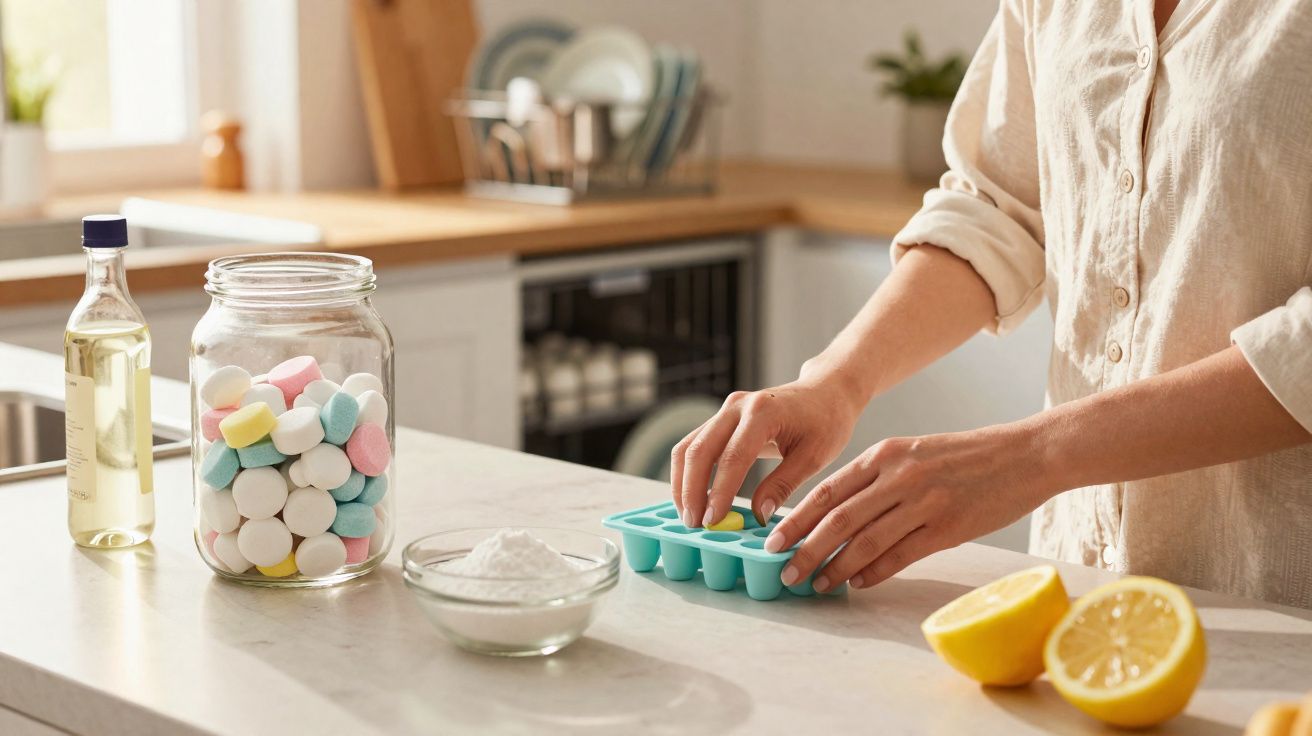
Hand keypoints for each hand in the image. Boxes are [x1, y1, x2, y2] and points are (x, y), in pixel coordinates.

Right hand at [670, 367, 864, 528]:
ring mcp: (725, 410)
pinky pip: (695, 445)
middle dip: (690, 491)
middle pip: (699, 450)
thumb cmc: (826, 421)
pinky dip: (689, 473)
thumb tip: (757, 517)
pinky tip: (693, 497)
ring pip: (689, 447)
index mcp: (763, 412)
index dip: (719, 492)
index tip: (712, 522)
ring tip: (690, 516)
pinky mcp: (721, 419)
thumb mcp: (814, 457)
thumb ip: (783, 485)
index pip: (732, 457)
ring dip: (683, 483)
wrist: (826, 392)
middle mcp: (737, 406)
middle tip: (694, 525)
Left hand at [764, 424, 1051, 592]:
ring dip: (834, 567)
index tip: (773, 540)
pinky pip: (900, 555)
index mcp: (885, 455)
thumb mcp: (914, 452)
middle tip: (783, 570)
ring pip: (864, 541)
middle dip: (804, 548)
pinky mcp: (947, 528)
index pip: (827, 491)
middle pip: (836, 519)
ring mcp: (923, 502)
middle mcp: (898, 476)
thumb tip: (838, 513)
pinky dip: (874, 572)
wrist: (1026, 455)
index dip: (796, 519)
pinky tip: (857, 583)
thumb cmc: (968, 456)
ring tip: (814, 583)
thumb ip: (877, 477)